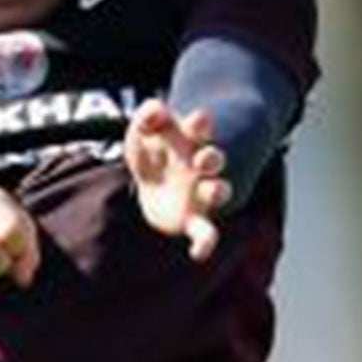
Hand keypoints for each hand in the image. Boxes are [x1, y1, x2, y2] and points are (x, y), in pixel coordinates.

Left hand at [124, 98, 230, 260]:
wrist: (153, 181)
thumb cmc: (152, 150)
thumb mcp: (143, 131)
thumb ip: (147, 116)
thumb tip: (154, 107)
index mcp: (189, 140)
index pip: (200, 127)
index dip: (201, 122)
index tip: (198, 118)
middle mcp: (199, 166)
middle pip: (214, 159)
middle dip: (213, 158)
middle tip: (205, 158)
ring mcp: (198, 192)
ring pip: (217, 191)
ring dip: (218, 191)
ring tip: (213, 190)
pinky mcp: (192, 218)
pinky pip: (206, 232)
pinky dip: (206, 243)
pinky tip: (199, 254)